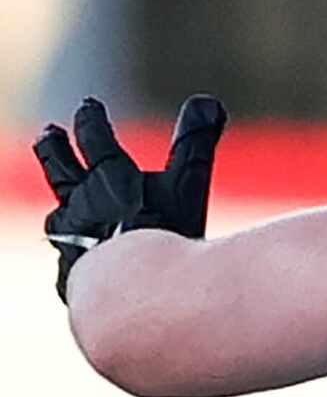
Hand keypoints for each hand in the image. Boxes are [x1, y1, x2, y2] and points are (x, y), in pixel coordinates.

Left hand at [33, 96, 227, 302]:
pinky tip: (86, 263)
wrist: (132, 296)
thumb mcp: (187, 183)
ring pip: (59, 215)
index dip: (90, 119)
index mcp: (108, 178)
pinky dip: (77, 253)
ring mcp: (71, 243)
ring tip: (64, 204)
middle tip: (50, 132)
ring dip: (63, 204)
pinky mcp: (72, 277)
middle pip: (59, 168)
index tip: (88, 106)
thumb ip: (196, 142)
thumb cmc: (165, 236)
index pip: (93, 137)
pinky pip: (70, 260)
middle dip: (54, 147)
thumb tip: (207, 100)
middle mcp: (81, 206)